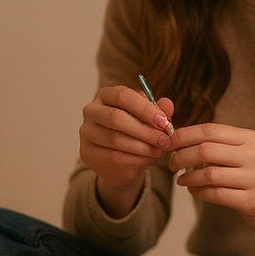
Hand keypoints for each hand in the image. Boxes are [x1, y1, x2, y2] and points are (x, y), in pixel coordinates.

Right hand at [79, 85, 174, 217]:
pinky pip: (113, 156)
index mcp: (105, 95)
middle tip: (165, 140)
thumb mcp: (148, 119)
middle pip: (116, 118)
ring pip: (115, 139)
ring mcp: (87, 132)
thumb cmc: (133, 131)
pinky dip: (135, 159)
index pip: (123, 96)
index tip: (164, 122)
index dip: (145, 108)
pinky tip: (148, 159)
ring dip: (142, 146)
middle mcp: (91, 111)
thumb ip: (158, 110)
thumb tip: (167, 104)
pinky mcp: (87, 153)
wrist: (117, 160)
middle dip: (145, 130)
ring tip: (159, 150)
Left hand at [169, 123, 254, 245]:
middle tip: (171, 164)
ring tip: (182, 180)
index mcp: (250, 138)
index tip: (169, 143)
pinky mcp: (251, 200)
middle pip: (206, 150)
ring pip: (209, 173)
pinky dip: (199, 193)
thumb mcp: (244, 154)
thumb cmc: (254, 178)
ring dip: (188, 177)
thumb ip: (218, 145)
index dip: (184, 135)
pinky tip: (194, 192)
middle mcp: (254, 155)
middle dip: (181, 157)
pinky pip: (215, 194)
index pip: (210, 130)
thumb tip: (179, 139)